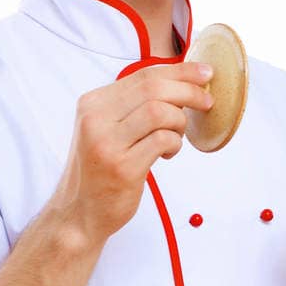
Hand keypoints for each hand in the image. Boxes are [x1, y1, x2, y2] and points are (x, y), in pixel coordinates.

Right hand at [51, 61, 214, 245]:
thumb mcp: (104, 130)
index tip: (204, 73)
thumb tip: (178, 85)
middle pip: (153, 88)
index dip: (179, 71)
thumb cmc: (99, 172)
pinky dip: (174, 143)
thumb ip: (130, 108)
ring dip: (180, 122)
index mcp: (92, 103)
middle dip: (188, 91)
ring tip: (178, 136)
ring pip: (159, 111)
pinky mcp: (122, 167)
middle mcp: (95, 119)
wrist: (78, 214)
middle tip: (207, 101)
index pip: (142, 74)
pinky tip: (169, 153)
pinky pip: (162, 140)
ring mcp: (107, 143)